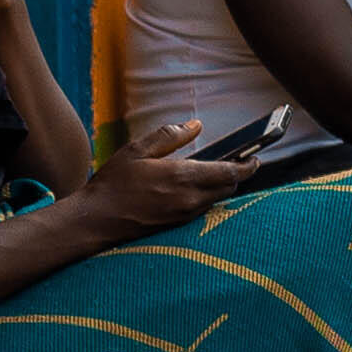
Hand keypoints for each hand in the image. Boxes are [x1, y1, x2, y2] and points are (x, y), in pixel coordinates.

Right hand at [68, 121, 251, 238]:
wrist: (94, 221)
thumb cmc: (113, 183)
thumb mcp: (137, 151)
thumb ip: (170, 136)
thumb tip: (196, 125)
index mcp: (183, 177)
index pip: (230, 172)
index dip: (248, 165)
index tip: (256, 157)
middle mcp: (190, 199)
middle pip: (228, 187)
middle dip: (235, 175)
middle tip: (235, 162)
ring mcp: (184, 215)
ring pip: (216, 200)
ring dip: (219, 187)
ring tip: (212, 172)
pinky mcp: (177, 226)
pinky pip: (202, 210)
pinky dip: (205, 198)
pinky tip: (191, 189)